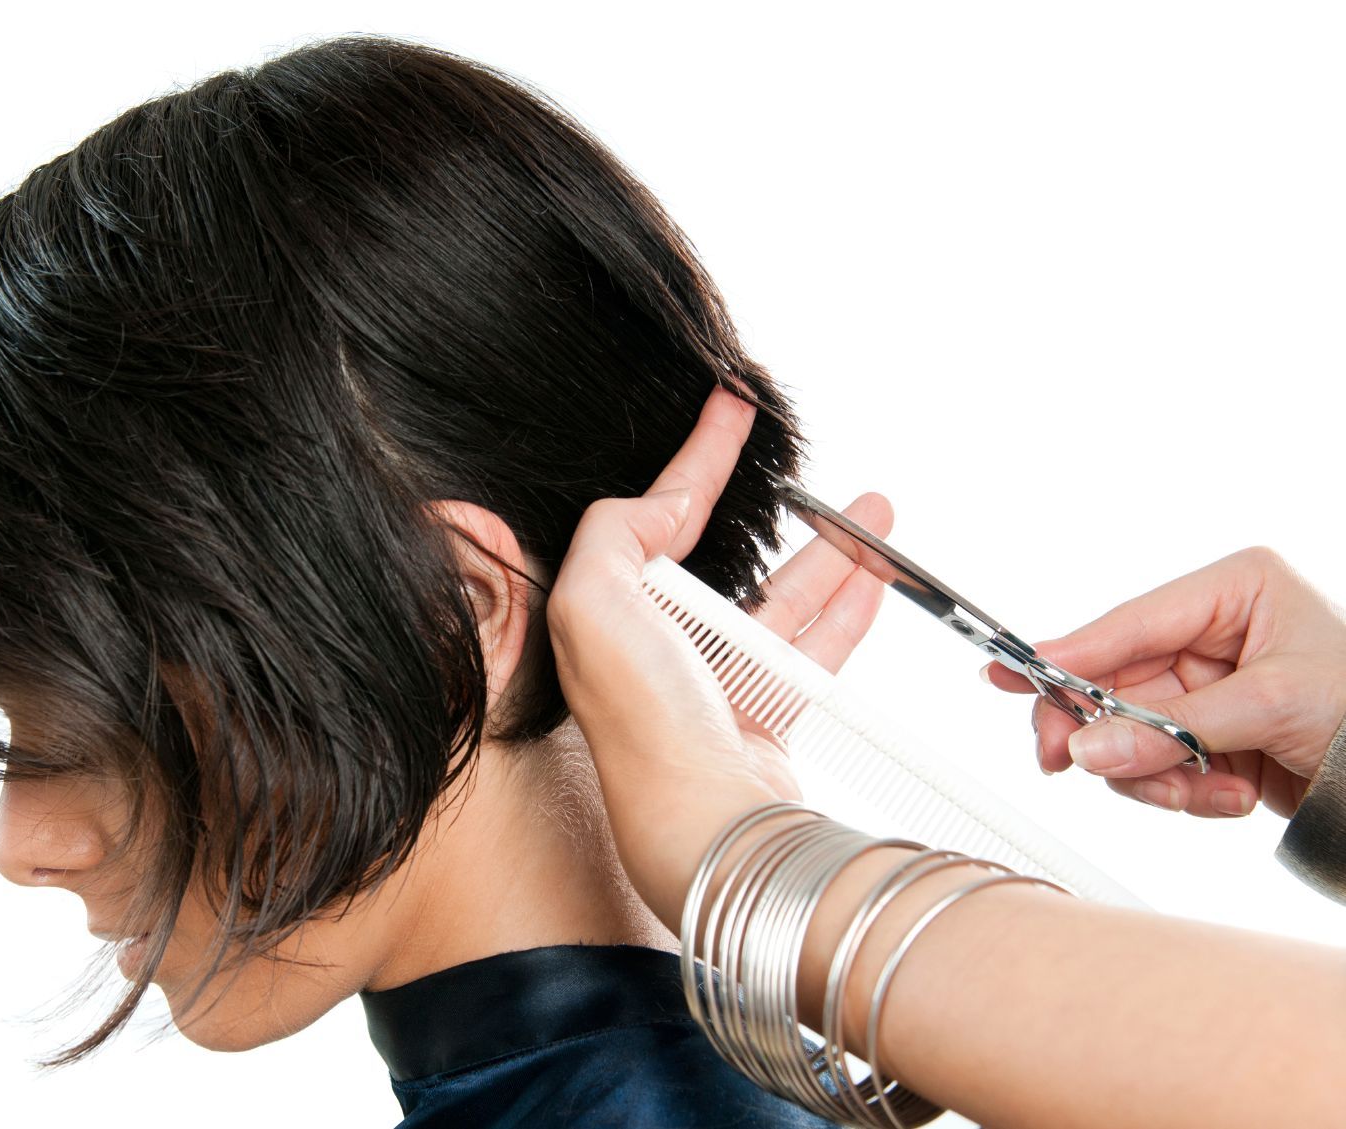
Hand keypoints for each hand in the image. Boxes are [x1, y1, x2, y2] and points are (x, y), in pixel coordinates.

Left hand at [546, 384, 893, 923]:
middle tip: (824, 477)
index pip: (656, 518)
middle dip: (782, 514)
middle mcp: (658, 652)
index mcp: (610, 619)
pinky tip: (875, 579)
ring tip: (878, 517)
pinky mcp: (763, 719)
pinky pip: (812, 649)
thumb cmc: (646, 723)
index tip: (732, 407)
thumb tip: (651, 505)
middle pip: (730, 560)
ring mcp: (714, 686)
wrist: (706, 823)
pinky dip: (846, 610)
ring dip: (833, 555)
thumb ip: (611, 535)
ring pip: (784, 600)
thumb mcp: (593, 604)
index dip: (696, 459)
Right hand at [983, 547, 1345, 818]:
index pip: (1129, 623)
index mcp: (1233, 591)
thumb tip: (1089, 746)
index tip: (1009, 673)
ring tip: (1204, 793)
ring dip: (1156, 775)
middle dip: (1107, 732)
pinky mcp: (1211, 737)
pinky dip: (1186, 792)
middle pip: (1115, 684)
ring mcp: (1209, 688)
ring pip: (1127, 734)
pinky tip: (1233, 794)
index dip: (1066, 652)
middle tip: (1067, 762)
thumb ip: (1171, 728)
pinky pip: (1157, 766)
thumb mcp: (1271, 705)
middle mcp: (1213, 635)